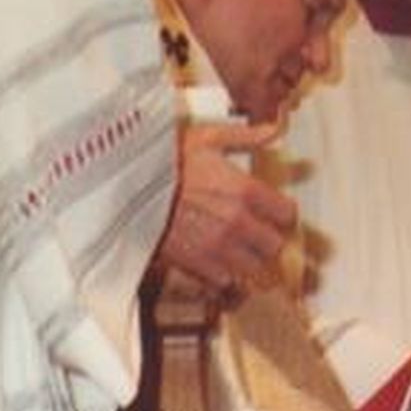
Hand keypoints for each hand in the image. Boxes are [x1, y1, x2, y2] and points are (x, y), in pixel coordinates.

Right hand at [158, 122, 295, 290]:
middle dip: (269, 238)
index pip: (287, 214)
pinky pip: (225, 281)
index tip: (274, 211)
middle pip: (274, 245)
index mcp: (245, 191)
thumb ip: (246, 137)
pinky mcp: (196, 264)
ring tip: (239, 248)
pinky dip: (225, 274)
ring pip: (254, 268)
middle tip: (258, 231)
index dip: (282, 212)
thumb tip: (275, 130)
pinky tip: (217, 260)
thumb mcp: (206, 137)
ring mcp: (217, 247)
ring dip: (250, 259)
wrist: (123, 187)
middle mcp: (237, 223)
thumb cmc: (162, 160)